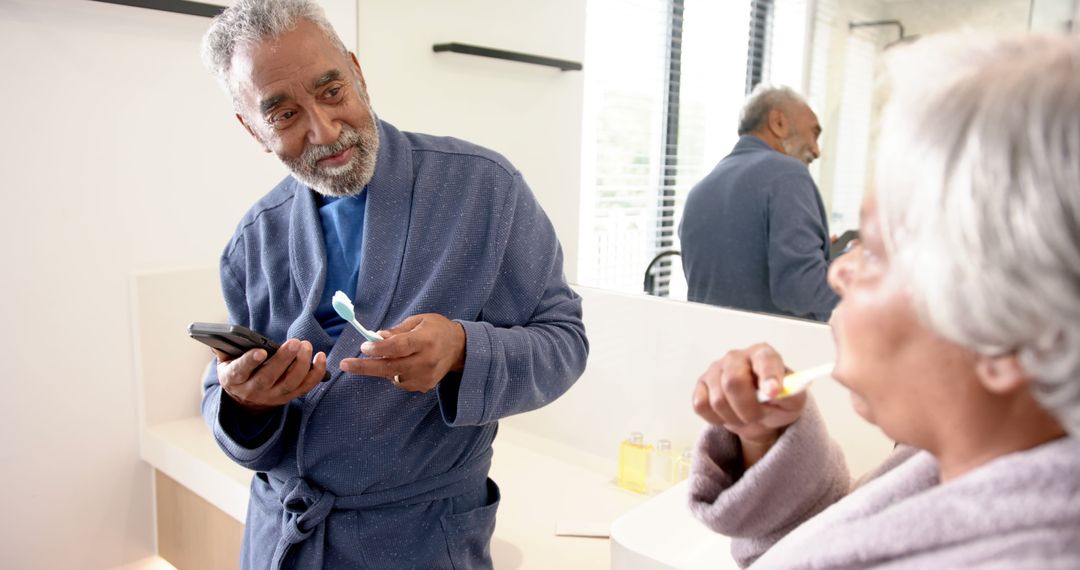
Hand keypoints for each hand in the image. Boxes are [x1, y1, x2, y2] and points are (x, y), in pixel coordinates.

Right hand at [214, 339, 326, 412]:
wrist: (245, 398)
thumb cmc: (237, 370)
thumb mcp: (226, 361)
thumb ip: (225, 347)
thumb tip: (225, 333)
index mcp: (234, 379)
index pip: (240, 371)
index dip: (250, 361)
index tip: (261, 351)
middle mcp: (253, 390)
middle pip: (268, 377)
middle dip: (283, 359)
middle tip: (295, 342)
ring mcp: (272, 396)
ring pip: (289, 383)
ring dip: (301, 364)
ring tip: (306, 346)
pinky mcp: (288, 397)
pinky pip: (305, 387)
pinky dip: (316, 373)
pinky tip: (320, 357)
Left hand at [339, 313, 465, 392]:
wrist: (460, 348)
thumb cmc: (436, 329)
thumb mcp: (418, 321)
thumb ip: (397, 331)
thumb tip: (377, 338)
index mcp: (426, 340)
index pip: (399, 347)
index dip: (379, 349)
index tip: (364, 347)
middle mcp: (426, 360)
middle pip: (391, 367)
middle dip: (365, 367)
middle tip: (345, 364)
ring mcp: (426, 376)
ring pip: (392, 376)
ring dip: (382, 367)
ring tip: (386, 356)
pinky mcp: (425, 386)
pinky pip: (400, 382)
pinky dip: (394, 373)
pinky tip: (402, 363)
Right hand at [691, 343, 805, 464]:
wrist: (760, 416)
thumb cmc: (776, 403)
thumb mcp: (794, 400)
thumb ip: (791, 393)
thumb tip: (778, 391)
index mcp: (762, 354)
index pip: (764, 359)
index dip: (768, 376)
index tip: (773, 393)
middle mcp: (736, 357)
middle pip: (733, 381)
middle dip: (747, 407)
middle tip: (757, 416)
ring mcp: (715, 370)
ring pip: (717, 400)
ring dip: (734, 417)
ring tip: (744, 417)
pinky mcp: (700, 386)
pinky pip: (701, 406)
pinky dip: (716, 418)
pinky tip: (728, 414)